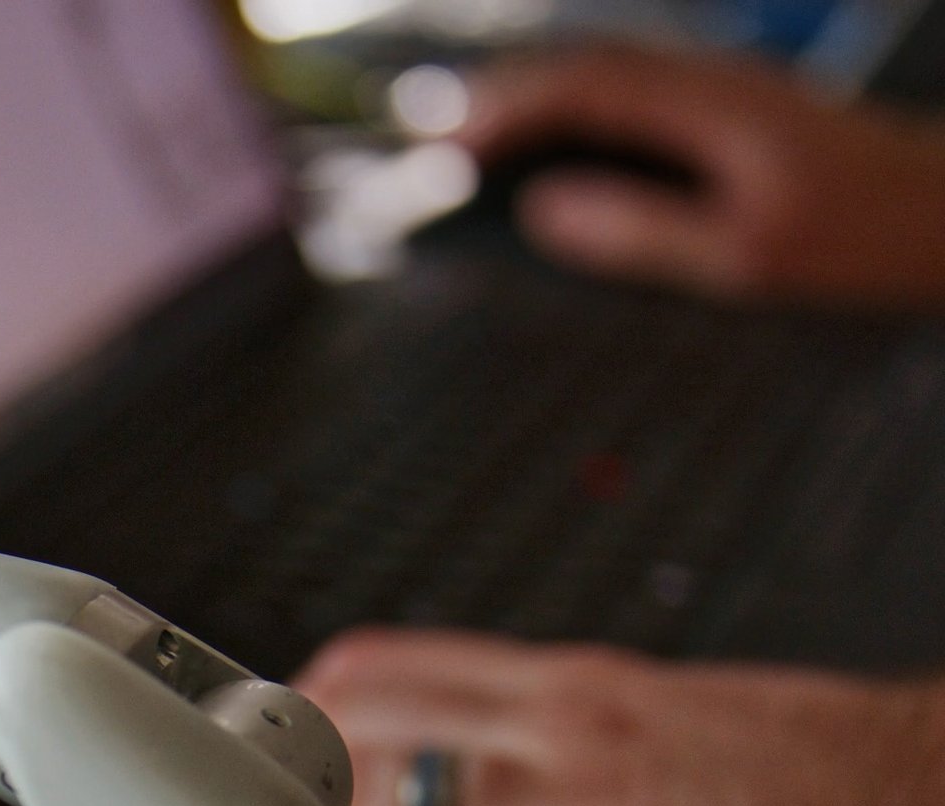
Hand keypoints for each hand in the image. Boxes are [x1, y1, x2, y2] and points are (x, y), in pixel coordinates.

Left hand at [296, 631, 944, 805]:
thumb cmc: (825, 786)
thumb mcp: (668, 725)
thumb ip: (554, 740)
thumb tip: (447, 763)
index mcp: (567, 697)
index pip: (382, 674)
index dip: (289, 722)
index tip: (230, 769)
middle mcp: (560, 735)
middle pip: (360, 727)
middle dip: (271, 783)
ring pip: (407, 787)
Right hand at [457, 43, 944, 306]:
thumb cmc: (859, 241)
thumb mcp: (740, 257)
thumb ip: (637, 230)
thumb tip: (544, 210)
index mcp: (707, 106)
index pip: (581, 85)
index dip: (502, 111)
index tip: (442, 148)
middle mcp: (716, 79)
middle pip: (588, 61)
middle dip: (504, 91)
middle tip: (432, 132)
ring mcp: (731, 88)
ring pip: (614, 68)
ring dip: (541, 94)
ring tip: (479, 132)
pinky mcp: (743, 110)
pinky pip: (643, 90)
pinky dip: (583, 107)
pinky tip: (564, 140)